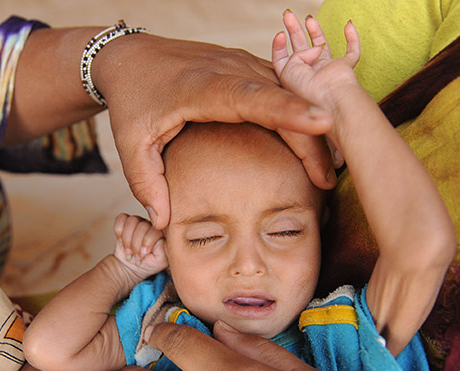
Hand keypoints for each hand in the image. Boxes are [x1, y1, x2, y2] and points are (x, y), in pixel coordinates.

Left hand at [93, 34, 335, 228]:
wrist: (132, 58)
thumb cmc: (132, 100)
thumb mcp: (130, 145)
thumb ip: (145, 184)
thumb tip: (164, 224)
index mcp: (202, 88)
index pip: (253, 98)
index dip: (290, 110)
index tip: (324, 122)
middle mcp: (228, 69)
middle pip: (282, 97)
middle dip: (311, 136)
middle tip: (328, 179)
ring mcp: (241, 64)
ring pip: (289, 90)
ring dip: (311, 123)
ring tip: (330, 165)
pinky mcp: (247, 67)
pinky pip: (281, 87)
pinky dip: (299, 111)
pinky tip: (315, 139)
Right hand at [113, 213, 167, 278]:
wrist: (132, 266)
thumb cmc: (149, 264)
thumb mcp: (160, 261)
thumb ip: (165, 250)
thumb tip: (163, 241)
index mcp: (164, 232)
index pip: (155, 231)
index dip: (146, 243)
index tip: (143, 255)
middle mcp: (153, 224)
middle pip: (142, 226)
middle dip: (135, 244)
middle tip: (135, 256)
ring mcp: (140, 221)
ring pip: (131, 221)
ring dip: (126, 240)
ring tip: (128, 251)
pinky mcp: (127, 220)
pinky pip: (121, 218)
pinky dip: (119, 231)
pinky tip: (121, 241)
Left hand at [272, 12, 359, 113]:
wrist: (330, 98)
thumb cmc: (306, 89)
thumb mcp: (289, 69)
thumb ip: (297, 55)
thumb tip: (316, 49)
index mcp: (292, 78)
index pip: (283, 58)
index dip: (279, 45)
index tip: (280, 34)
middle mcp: (308, 73)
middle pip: (299, 48)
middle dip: (293, 30)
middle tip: (288, 14)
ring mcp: (326, 70)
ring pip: (321, 46)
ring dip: (315, 31)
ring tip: (309, 18)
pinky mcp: (344, 68)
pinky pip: (352, 52)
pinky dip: (352, 38)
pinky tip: (348, 25)